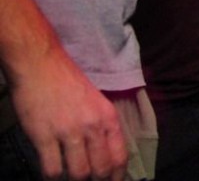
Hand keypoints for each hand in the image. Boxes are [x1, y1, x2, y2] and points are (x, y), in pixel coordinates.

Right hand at [9, 48, 126, 180]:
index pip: (120, 156)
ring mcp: (69, 132)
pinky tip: (52, 173)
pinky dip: (52, 177)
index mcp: (108, 117)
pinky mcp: (45, 136)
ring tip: (70, 179)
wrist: (41, 66)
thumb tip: (104, 153)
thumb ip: (101, 126)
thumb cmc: (68, 82)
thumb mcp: (96, 102)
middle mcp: (92, 126)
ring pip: (78, 173)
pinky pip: (52, 169)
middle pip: (101, 169)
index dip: (117, 176)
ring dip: (74, 180)